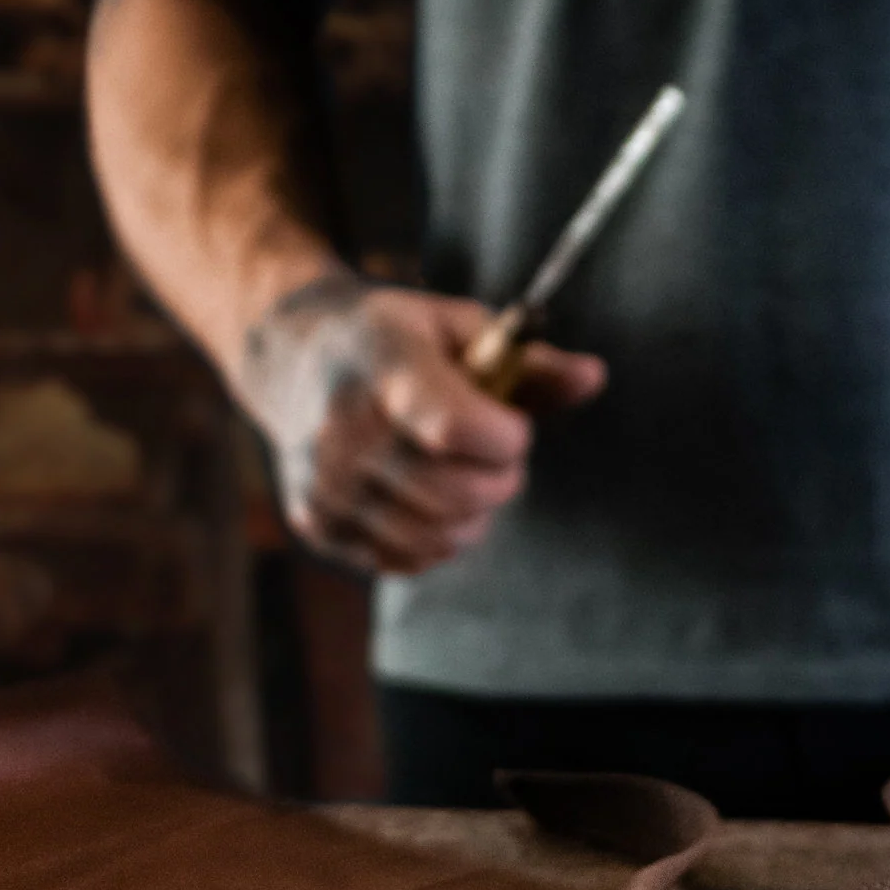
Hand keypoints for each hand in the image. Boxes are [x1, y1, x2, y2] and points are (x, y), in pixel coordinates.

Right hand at [236, 275, 605, 574]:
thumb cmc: (396, 343)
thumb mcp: (458, 329)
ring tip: (459, 475)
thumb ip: (529, 362)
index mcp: (383, 373)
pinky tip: (423, 497)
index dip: (506, 438)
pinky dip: (435, 537)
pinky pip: (409, 560)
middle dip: (499, 479)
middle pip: (459, 494)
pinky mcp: (319, 525)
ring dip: (472, 514)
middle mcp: (344, 434)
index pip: (458, 428)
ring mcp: (326, 487)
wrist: (293, 360)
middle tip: (493, 455)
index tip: (511, 427)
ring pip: (441, 538)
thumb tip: (596, 377)